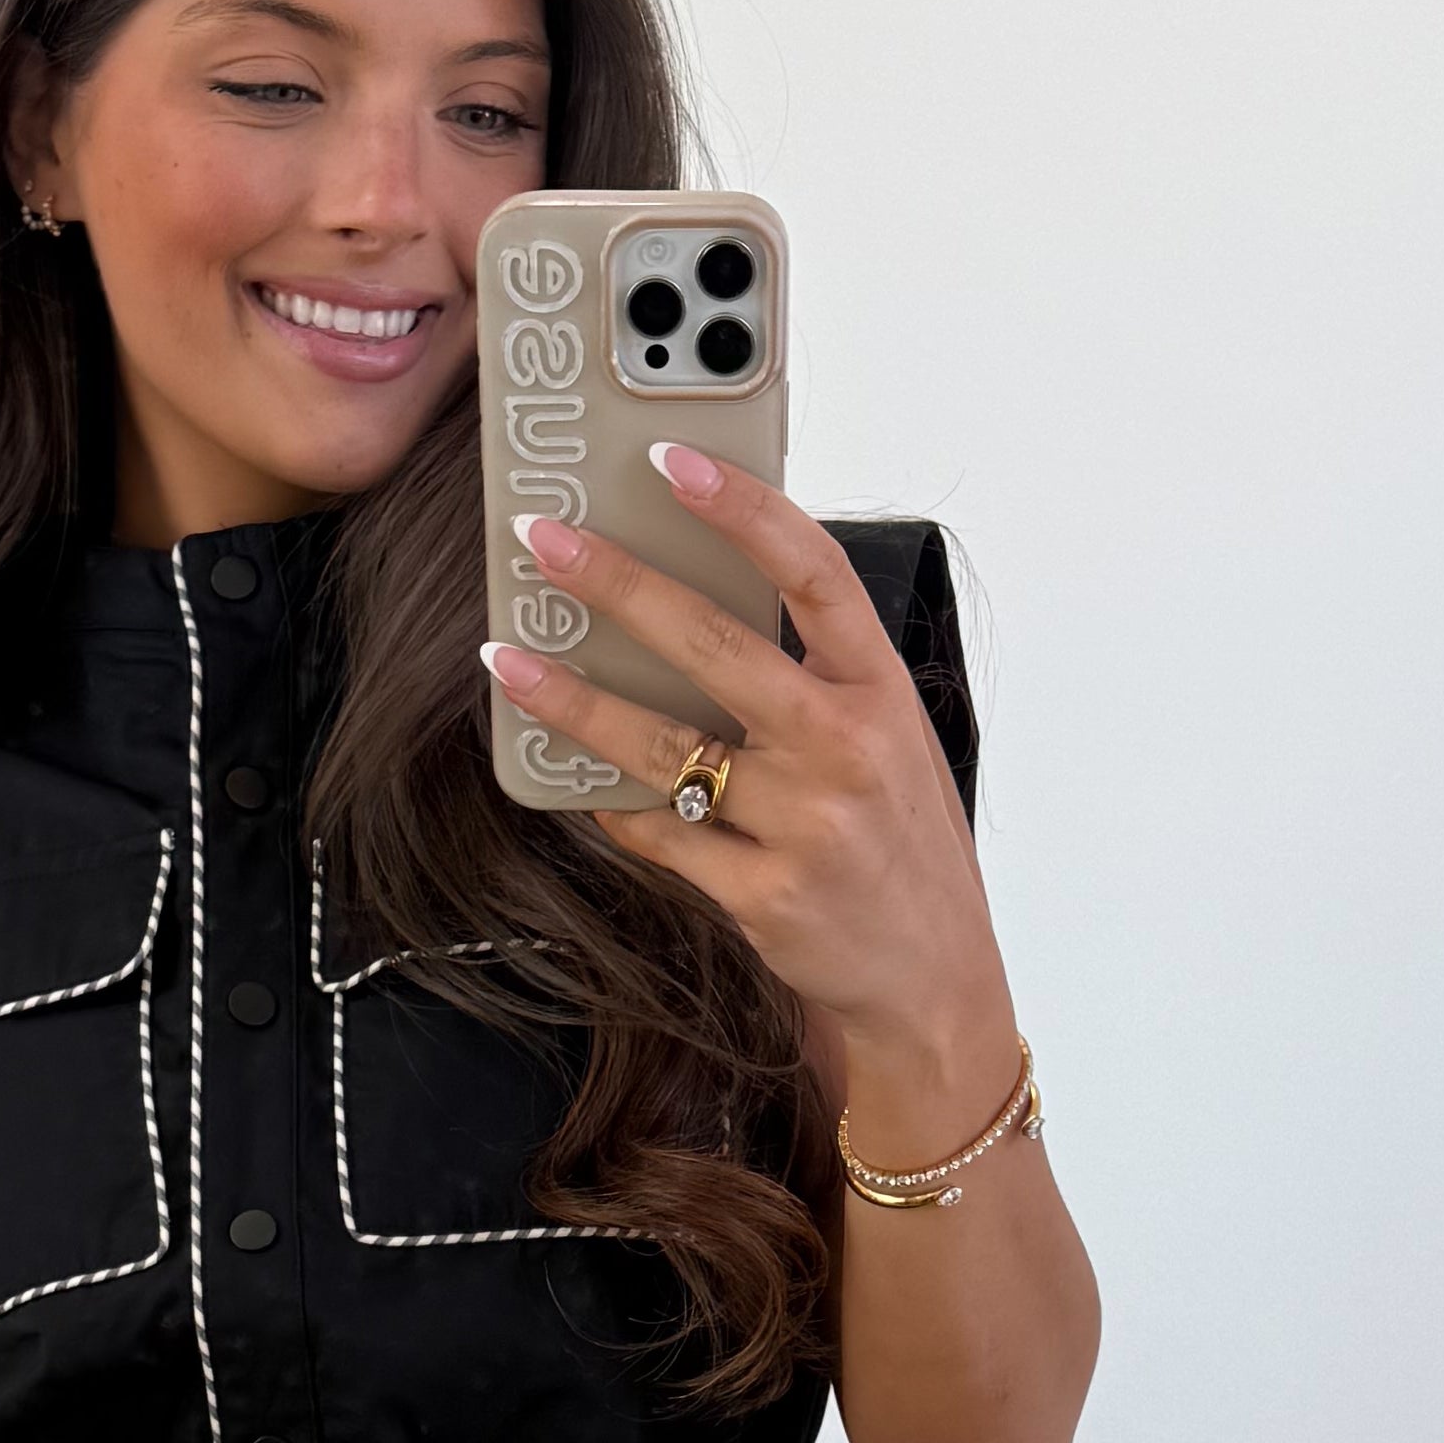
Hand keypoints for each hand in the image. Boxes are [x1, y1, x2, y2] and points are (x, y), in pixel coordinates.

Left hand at [482, 449, 1010, 1093]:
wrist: (934, 982)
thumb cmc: (899, 847)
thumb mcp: (886, 744)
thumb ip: (813, 679)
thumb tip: (694, 602)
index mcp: (880, 692)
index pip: (814, 572)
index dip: (744, 508)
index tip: (673, 460)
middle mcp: (847, 749)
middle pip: (715, 644)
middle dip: (617, 584)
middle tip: (544, 543)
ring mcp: (805, 826)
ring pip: (664, 746)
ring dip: (573, 699)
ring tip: (509, 659)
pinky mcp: (763, 896)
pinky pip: (661, 834)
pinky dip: (611, 802)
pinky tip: (573, 775)